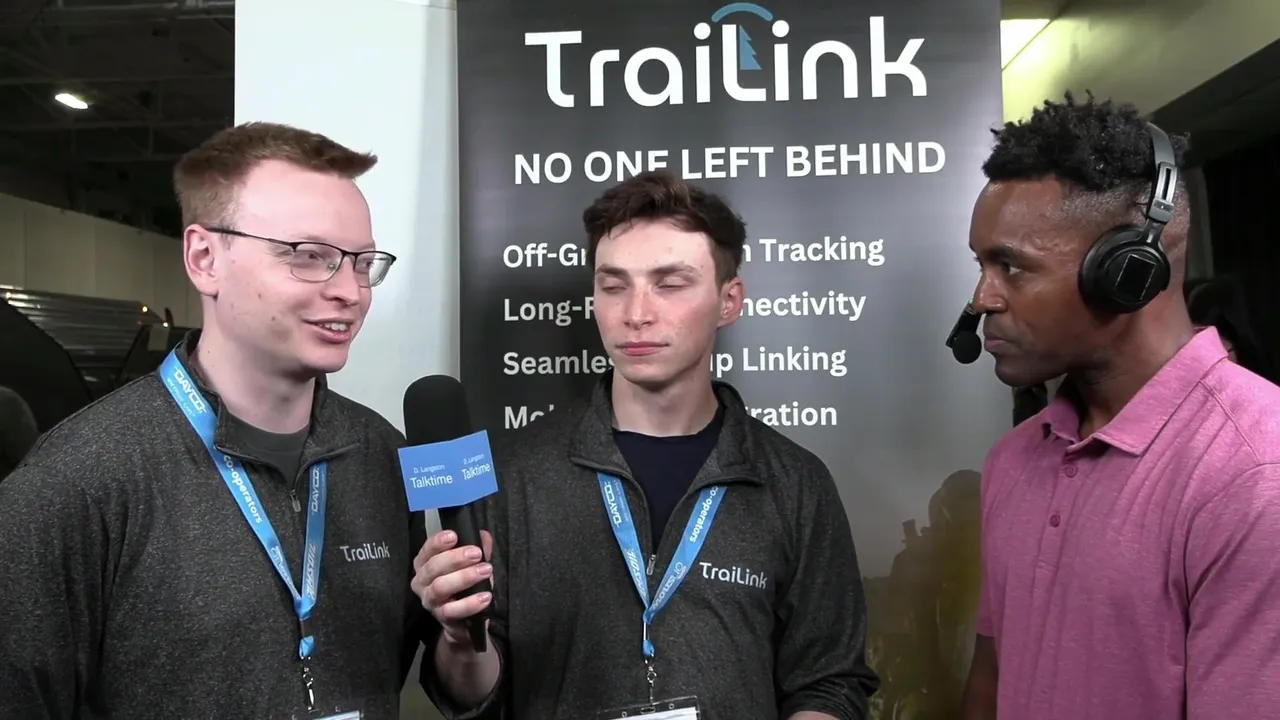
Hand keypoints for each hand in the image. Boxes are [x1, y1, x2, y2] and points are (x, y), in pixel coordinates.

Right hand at [412, 529, 494, 646]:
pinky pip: (452, 610)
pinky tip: (485, 597)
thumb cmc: (463, 587)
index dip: (438, 542)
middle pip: (433, 567)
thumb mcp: (470, 565)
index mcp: (425, 564)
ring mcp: (430, 600)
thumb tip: (483, 536)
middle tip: (476, 553)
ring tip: (485, 571)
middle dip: (456, 558)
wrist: (463, 622)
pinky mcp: (441, 617)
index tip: (453, 536)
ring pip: (440, 587)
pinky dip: (470, 603)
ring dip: (464, 577)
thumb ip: (477, 549)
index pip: (427, 550)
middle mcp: (422, 582)